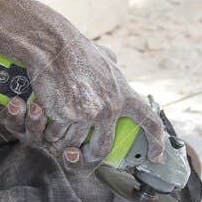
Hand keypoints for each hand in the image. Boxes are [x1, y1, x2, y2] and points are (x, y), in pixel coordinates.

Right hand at [19, 38, 164, 168]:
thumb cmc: (77, 49)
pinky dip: (50, 131)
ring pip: (75, 143)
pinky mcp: (68, 115)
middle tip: (82, 154)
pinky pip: (57, 134)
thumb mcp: (104, 56)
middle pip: (103, 147)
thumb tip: (115, 62)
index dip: (156, 142)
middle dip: (91, 155)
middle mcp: (110, 108)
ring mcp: (89, 114)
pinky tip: (46, 119)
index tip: (156, 156)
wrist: (54, 46)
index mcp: (124, 95)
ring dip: (63, 141)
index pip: (149, 122)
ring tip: (56, 131)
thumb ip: (112, 65)